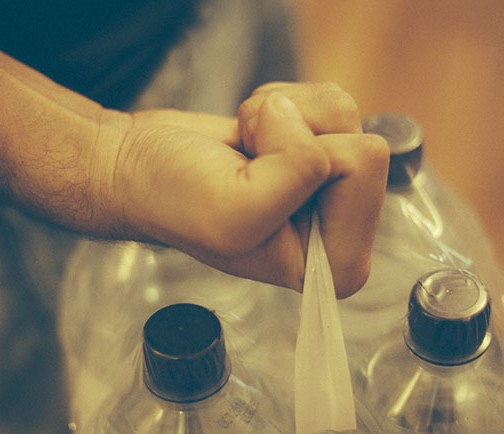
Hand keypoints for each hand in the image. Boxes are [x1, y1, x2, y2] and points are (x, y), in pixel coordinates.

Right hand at [97, 82, 388, 297]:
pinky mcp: (319, 148)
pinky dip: (276, 104)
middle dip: (290, 138)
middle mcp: (345, 229)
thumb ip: (295, 178)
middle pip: (360, 139)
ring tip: (244, 154)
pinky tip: (249, 139)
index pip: (364, 169)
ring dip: (279, 119)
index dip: (301, 160)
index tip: (257, 188)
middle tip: (247, 167)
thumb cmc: (175, 200)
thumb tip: (319, 133)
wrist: (139, 166)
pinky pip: (324, 98)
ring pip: (341, 113)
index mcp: (336, 265)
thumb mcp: (234, 211)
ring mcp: (333, 187)